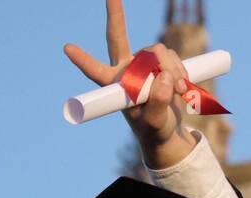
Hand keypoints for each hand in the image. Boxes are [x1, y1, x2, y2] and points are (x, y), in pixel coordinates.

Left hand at [64, 0, 196, 167]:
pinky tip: (184, 85)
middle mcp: (125, 70)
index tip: (67, 48)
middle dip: (115, 15)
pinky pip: (171, 55)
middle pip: (118, 37)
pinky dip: (181, 69)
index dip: (83, 60)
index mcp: (115, 86)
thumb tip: (165, 77)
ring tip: (181, 91)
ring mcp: (143, 64)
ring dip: (173, 68)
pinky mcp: (160, 63)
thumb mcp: (156, 122)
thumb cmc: (154, 130)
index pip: (96, 71)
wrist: (168, 130)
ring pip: (157, 51)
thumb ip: (159, 102)